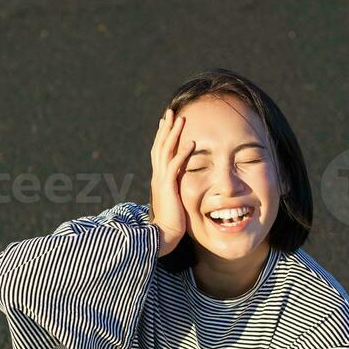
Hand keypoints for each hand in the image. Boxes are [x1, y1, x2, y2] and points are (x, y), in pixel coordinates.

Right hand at [148, 108, 194, 256]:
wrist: (162, 236)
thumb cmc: (170, 224)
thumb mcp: (173, 202)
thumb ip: (175, 190)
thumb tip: (181, 186)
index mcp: (159, 180)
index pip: (159, 153)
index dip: (162, 137)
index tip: (166, 123)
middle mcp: (158, 177)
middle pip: (160, 147)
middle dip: (165, 129)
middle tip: (170, 112)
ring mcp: (161, 181)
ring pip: (165, 152)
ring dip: (173, 134)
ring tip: (181, 119)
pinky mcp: (167, 188)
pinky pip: (175, 166)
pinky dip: (183, 154)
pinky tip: (191, 143)